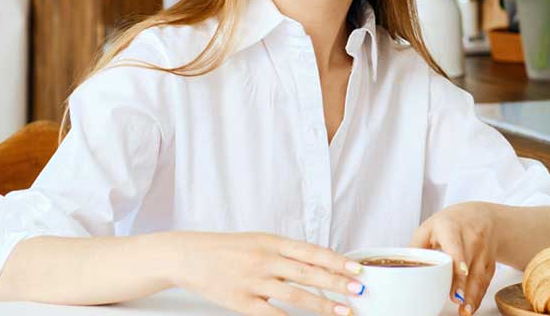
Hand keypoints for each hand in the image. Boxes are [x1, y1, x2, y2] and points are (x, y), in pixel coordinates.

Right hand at [169, 231, 365, 315]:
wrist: (191, 256)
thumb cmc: (227, 249)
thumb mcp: (259, 240)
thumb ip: (286, 252)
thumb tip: (319, 262)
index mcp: (272, 241)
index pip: (311, 251)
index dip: (336, 260)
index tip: (356, 268)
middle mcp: (265, 260)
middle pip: (308, 272)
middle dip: (337, 282)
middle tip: (358, 289)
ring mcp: (254, 282)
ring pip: (296, 295)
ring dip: (323, 305)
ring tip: (343, 310)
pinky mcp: (242, 302)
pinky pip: (272, 314)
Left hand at [410, 202, 497, 315]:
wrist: (482, 217)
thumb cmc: (451, 223)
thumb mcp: (430, 226)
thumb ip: (417, 245)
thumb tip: (405, 266)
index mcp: (451, 228)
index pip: (456, 244)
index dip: (460, 258)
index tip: (461, 271)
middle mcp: (470, 238)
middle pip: (468, 263)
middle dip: (463, 283)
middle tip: (456, 298)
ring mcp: (482, 251)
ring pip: (478, 276)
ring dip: (472, 295)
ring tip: (463, 310)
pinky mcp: (489, 263)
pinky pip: (484, 282)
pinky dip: (478, 296)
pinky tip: (470, 307)